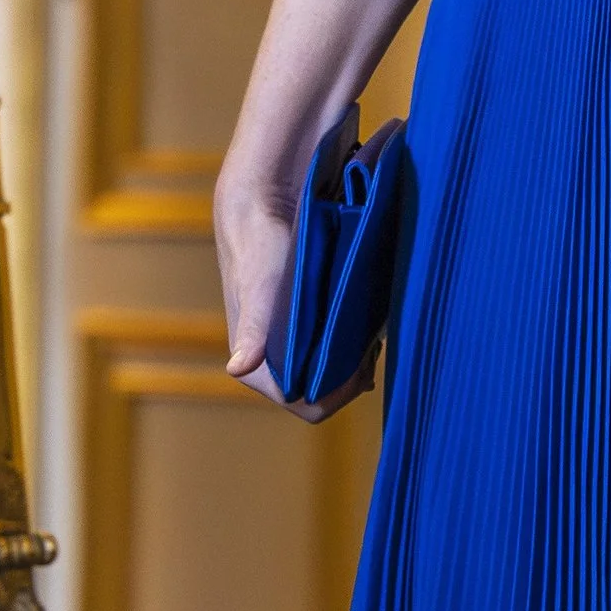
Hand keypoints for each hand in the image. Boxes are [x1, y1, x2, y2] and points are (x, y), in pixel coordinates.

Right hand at [213, 167, 370, 425]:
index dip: (339, 397)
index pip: (308, 407)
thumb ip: (253, 329)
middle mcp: (275, 361)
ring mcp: (294, 344)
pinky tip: (371, 322)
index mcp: (258, 367)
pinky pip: (338, 348)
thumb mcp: (260, 289)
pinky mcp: (309, 323)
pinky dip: (357, 341)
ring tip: (373, 331)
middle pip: (327, 392)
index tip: (364, 368)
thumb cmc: (260, 248)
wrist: (266, 202)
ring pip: (335, 371)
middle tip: (374, 346)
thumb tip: (237, 367)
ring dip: (357, 358)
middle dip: (353, 376)